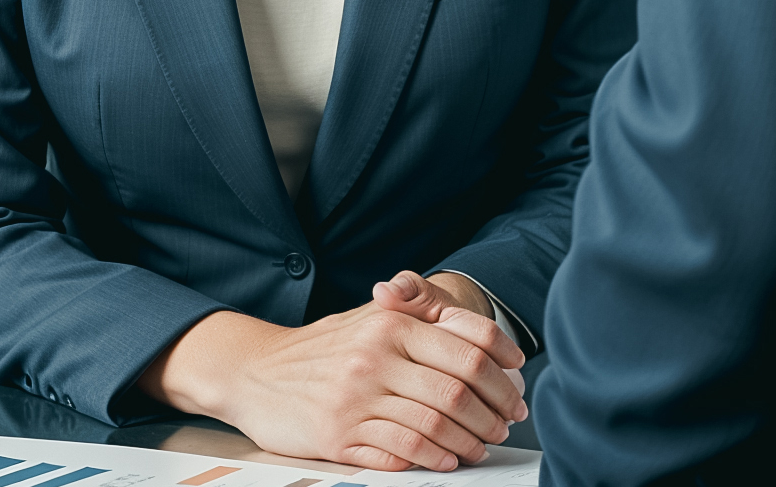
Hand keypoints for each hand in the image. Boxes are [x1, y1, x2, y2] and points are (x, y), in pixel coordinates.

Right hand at [138, 284, 525, 472]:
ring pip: (434, 425)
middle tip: (507, 423)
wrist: (256, 370)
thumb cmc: (323, 347)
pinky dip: (432, 458)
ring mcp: (357, 397)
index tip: (519, 384)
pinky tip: (446, 459)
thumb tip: (480, 338)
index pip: (467, 344)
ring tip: (482, 446)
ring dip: (468, 441)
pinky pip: (400, 450)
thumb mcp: (369, 318)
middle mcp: (376, 355)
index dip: (503, 368)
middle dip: (493, 411)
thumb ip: (419, 317)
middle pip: (457, 390)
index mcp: (390, 322)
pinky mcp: (339, 435)